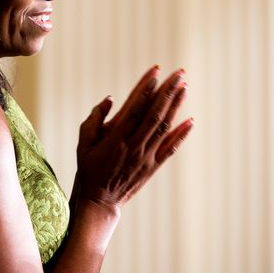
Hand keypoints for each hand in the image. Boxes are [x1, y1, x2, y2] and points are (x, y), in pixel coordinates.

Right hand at [74, 66, 192, 209]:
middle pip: (154, 114)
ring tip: (185, 87)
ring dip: (176, 106)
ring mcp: (145, 157)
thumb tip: (109, 99)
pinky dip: (182, 134)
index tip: (155, 71)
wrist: (100, 201)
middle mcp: (133, 146)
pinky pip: (170, 148)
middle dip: (167, 91)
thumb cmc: (89, 169)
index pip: (134, 107)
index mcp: (115, 138)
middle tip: (179, 73)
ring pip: (164, 127)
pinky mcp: (153, 166)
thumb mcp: (83, 143)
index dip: (146, 88)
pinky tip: (190, 120)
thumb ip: (94, 119)